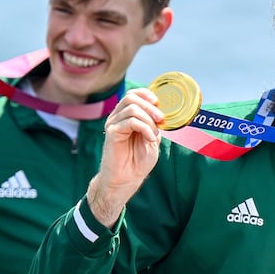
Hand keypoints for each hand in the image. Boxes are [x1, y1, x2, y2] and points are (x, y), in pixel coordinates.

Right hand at [87, 89, 163, 226]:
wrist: (126, 180)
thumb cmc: (138, 162)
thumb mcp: (152, 139)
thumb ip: (155, 125)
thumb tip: (162, 112)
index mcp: (126, 116)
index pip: (133, 94)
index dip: (146, 94)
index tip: (159, 104)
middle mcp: (117, 117)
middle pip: (131, 97)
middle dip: (150, 106)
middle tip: (161, 120)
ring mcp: (113, 124)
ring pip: (132, 108)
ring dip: (148, 120)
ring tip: (154, 135)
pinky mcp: (112, 133)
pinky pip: (131, 121)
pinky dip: (145, 128)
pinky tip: (149, 139)